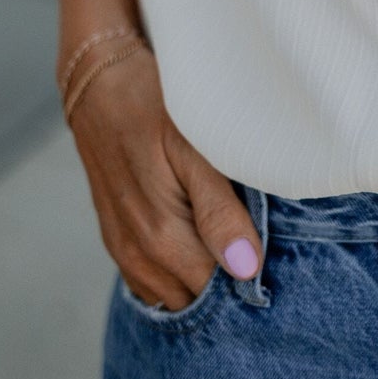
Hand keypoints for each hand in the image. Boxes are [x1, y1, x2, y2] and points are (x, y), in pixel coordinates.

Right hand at [66, 44, 262, 306]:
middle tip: (264, 253)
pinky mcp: (117, 239)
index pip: (217, 291)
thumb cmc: (153, 104)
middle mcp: (137, 254)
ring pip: (174, 295)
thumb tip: (245, 268)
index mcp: (159, 235)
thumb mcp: (194, 147)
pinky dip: (180, 275)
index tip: (279, 263)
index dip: (250, 282)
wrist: (98, 80)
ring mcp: (122, 249)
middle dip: (229, 286)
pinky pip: (153, 281)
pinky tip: (203, 249)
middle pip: (195, 298)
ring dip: (203, 282)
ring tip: (235, 247)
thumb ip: (219, 209)